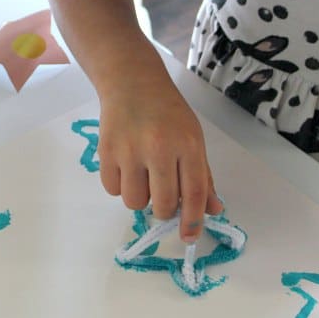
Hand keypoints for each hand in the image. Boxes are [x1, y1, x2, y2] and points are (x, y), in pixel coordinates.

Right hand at [98, 74, 221, 241]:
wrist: (132, 81)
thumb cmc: (168, 111)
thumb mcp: (193, 138)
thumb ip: (202, 176)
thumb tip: (212, 210)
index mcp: (187, 144)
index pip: (194, 192)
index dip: (193, 220)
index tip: (190, 236)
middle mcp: (159, 147)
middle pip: (164, 204)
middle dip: (165, 211)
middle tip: (163, 198)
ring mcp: (130, 150)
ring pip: (135, 202)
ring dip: (140, 198)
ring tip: (142, 177)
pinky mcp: (106, 151)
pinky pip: (112, 189)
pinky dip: (120, 185)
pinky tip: (126, 166)